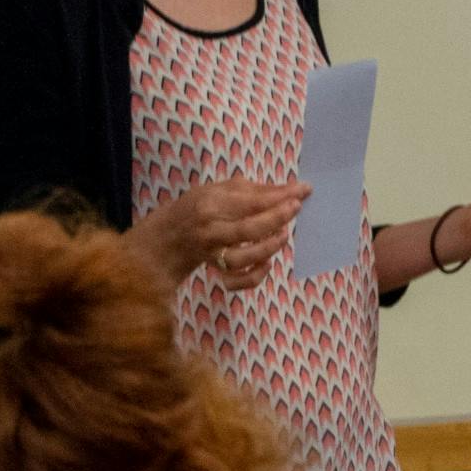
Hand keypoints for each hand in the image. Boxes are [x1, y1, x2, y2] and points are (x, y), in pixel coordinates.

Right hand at [127, 176, 310, 292]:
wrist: (167, 236)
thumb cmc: (200, 206)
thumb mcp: (220, 189)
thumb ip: (254, 190)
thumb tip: (293, 189)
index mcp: (210, 203)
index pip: (250, 201)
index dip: (279, 196)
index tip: (303, 191)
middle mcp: (210, 229)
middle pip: (247, 229)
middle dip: (276, 218)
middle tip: (296, 208)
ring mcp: (210, 252)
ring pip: (240, 258)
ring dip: (267, 248)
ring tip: (284, 235)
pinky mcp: (214, 269)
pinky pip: (234, 281)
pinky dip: (254, 277)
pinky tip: (266, 263)